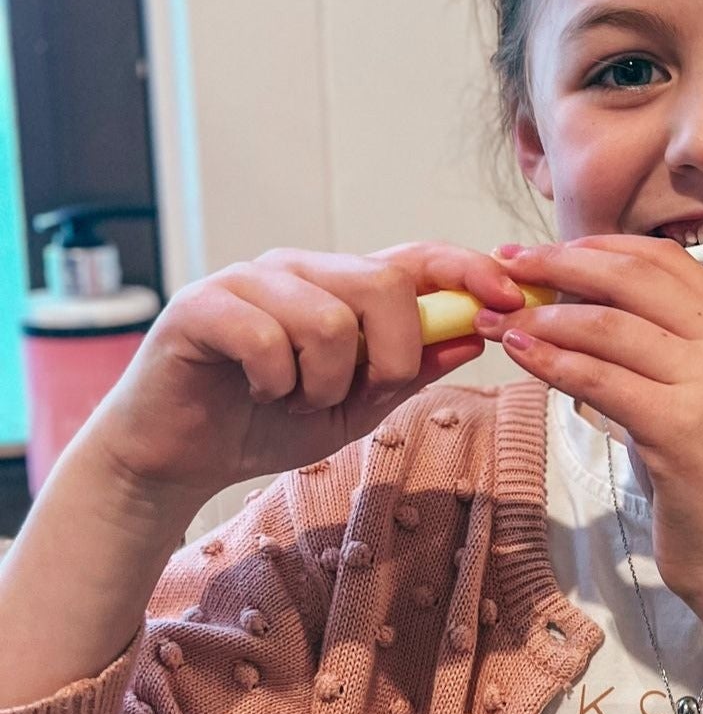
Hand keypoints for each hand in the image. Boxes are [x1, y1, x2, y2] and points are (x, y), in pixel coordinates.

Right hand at [90, 242, 526, 500]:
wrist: (180, 456)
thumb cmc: (268, 423)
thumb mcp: (359, 406)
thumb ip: (411, 371)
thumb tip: (473, 338)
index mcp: (343, 287)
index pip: (418, 257)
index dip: (469, 270)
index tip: (511, 298)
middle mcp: (300, 269)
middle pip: (383, 284)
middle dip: (391, 354)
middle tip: (360, 393)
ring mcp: (249, 280)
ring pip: (328, 318)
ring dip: (324, 382)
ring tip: (296, 400)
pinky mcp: (202, 304)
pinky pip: (268, 338)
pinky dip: (275, 383)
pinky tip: (258, 393)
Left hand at [485, 235, 702, 605]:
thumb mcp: (692, 398)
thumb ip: (656, 349)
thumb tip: (574, 304)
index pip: (665, 259)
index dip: (599, 246)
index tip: (544, 251)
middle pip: (635, 279)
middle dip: (561, 264)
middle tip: (506, 264)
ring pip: (611, 326)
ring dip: (544, 316)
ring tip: (498, 320)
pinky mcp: (681, 427)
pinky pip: (600, 379)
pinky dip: (551, 361)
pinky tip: (520, 356)